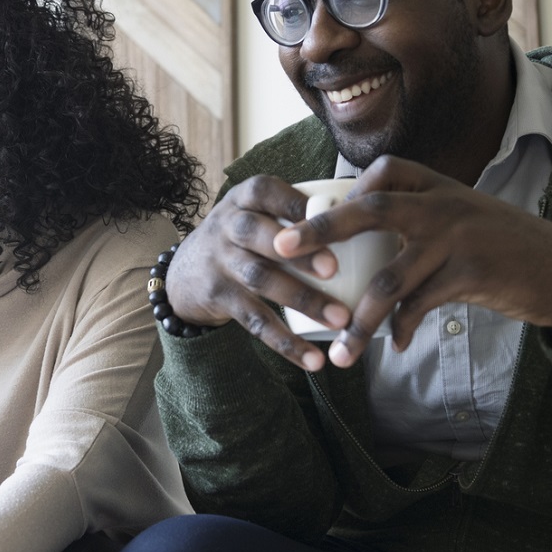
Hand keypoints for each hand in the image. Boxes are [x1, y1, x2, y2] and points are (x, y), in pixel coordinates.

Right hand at [164, 175, 355, 371]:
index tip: (331, 216)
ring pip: (261, 280)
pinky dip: (286, 343)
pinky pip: (255, 322)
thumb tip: (366, 221)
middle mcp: (227, 226)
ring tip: (340, 319)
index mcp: (244, 198)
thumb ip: (296, 212)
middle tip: (334, 269)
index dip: (295, 205)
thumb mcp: (257, 212)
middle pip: (259, 235)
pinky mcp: (219, 298)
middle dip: (298, 253)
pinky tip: (312, 360)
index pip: (266, 192)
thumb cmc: (243, 238)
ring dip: (303, 300)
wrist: (184, 273)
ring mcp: (220, 263)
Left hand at [272, 155, 551, 367]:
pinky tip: (395, 346)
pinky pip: (419, 307)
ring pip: (389, 279)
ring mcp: (457, 238)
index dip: (343, 193)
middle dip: (320, 230)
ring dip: (359, 321)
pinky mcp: (470, 274)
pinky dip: (401, 330)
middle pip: (370, 209)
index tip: (314, 218)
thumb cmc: (505, 247)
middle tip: (280, 249)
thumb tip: (365, 241)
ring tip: (341, 353)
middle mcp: (444, 204)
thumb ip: (421, 221)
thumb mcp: (464, 218)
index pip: (381, 172)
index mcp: (438, 185)